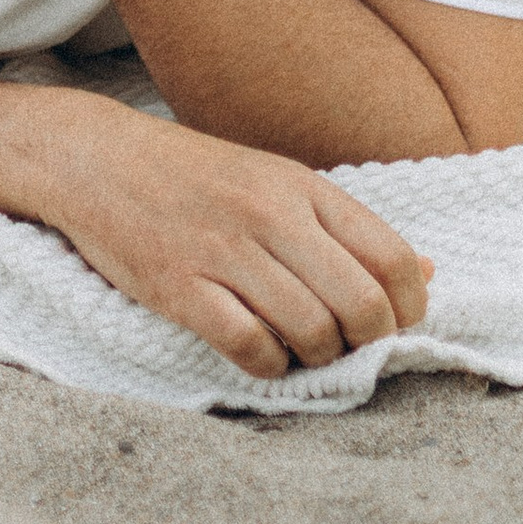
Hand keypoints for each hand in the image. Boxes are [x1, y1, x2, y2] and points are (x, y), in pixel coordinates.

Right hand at [44, 100, 433, 380]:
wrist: (92, 158)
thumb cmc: (192, 175)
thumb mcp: (275, 181)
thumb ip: (346, 229)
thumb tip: (430, 273)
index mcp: (300, 186)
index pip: (393, 260)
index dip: (408, 308)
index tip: (390, 323)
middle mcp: (269, 215)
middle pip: (362, 306)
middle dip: (367, 343)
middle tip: (345, 344)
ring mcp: (222, 251)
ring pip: (313, 333)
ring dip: (317, 358)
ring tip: (300, 348)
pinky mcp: (179, 287)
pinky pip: (251, 347)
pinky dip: (267, 365)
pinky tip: (258, 351)